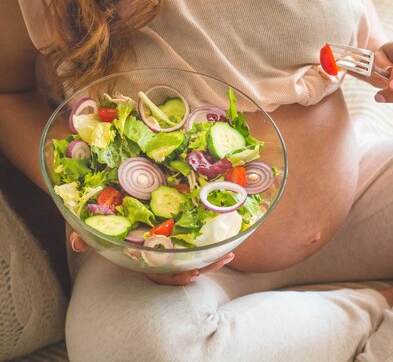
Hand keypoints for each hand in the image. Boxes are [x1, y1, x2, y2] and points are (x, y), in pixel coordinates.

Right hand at [69, 231, 233, 285]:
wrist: (109, 202)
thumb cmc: (104, 219)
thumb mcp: (94, 228)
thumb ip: (84, 236)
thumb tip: (75, 243)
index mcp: (142, 259)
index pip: (160, 274)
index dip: (175, 276)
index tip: (191, 274)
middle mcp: (158, 257)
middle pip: (183, 270)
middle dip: (202, 268)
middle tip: (220, 262)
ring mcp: (169, 247)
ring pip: (193, 259)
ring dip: (212, 258)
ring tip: (230, 254)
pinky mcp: (178, 234)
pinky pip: (195, 244)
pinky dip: (209, 242)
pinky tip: (226, 236)